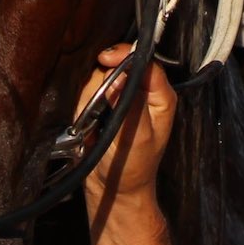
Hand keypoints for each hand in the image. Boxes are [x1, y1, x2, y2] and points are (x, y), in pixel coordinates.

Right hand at [80, 46, 176, 220]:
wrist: (114, 189)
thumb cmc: (132, 167)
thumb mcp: (136, 138)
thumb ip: (128, 105)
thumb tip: (117, 77)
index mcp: (160, 96)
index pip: (145, 61)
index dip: (125, 56)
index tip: (104, 60)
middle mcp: (142, 91)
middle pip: (118, 63)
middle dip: (102, 81)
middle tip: (96, 103)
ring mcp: (122, 95)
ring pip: (99, 74)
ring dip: (91, 94)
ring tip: (93, 119)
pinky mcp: (105, 102)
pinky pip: (88, 89)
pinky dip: (83, 101)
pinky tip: (87, 119)